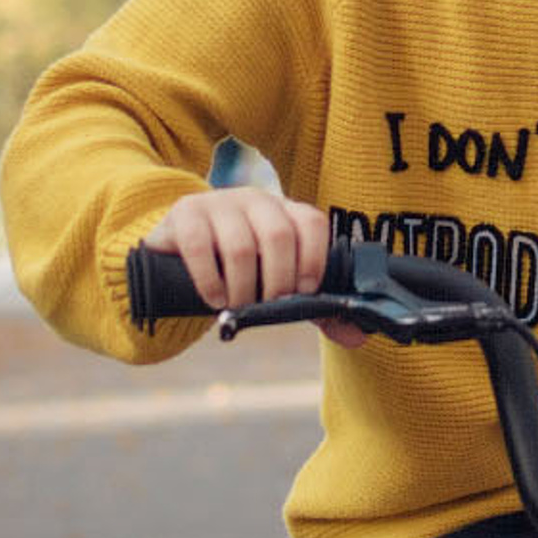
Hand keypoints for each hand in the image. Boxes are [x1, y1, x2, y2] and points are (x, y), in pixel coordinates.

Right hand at [145, 187, 362, 344]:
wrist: (181, 251)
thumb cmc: (242, 270)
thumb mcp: (278, 283)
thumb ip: (316, 309)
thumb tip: (356, 338)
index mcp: (285, 212)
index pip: (311, 222)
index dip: (314, 258)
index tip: (305, 291)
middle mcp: (256, 200)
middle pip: (278, 235)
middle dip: (278, 281)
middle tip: (267, 305)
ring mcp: (219, 203)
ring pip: (240, 245)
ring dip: (242, 288)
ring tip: (236, 306)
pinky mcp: (186, 213)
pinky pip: (200, 245)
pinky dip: (210, 280)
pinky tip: (214, 299)